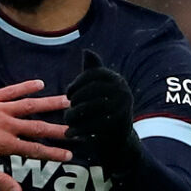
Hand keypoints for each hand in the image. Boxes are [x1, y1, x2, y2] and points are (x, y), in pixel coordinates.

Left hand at [0, 79, 71, 190]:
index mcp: (4, 144)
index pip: (34, 150)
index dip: (53, 153)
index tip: (69, 154)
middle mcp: (6, 125)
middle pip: (38, 128)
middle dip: (59, 130)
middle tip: (78, 129)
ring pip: (30, 106)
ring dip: (50, 104)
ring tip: (69, 101)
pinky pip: (11, 91)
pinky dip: (26, 86)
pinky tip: (39, 83)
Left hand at [63, 50, 142, 174]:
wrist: (118, 140)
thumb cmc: (103, 109)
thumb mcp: (99, 89)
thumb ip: (92, 71)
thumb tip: (86, 50)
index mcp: (117, 80)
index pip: (93, 74)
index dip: (76, 84)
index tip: (68, 94)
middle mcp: (123, 91)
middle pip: (89, 92)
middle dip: (74, 102)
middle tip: (68, 110)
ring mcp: (121, 108)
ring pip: (88, 109)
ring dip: (73, 116)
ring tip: (67, 121)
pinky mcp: (117, 126)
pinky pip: (91, 126)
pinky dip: (77, 130)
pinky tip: (70, 133)